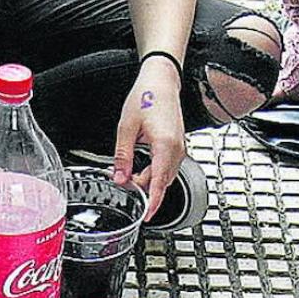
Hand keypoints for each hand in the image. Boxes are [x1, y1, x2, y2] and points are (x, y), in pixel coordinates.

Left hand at [113, 59, 186, 218]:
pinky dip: (155, 173)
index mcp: (165, 145)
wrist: (161, 81)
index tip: (146, 216)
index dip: (152, 201)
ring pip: (165, 175)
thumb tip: (118, 178)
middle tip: (125, 189)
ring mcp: (180, 147)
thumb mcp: (126, 129)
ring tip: (130, 179)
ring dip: (149, 181)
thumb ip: (122, 157)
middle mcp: (177, 149)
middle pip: (162, 182)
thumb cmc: (146, 97)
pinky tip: (141, 171)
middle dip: (145, 191)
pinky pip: (168, 166)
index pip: (159, 182)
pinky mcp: (178, 145)